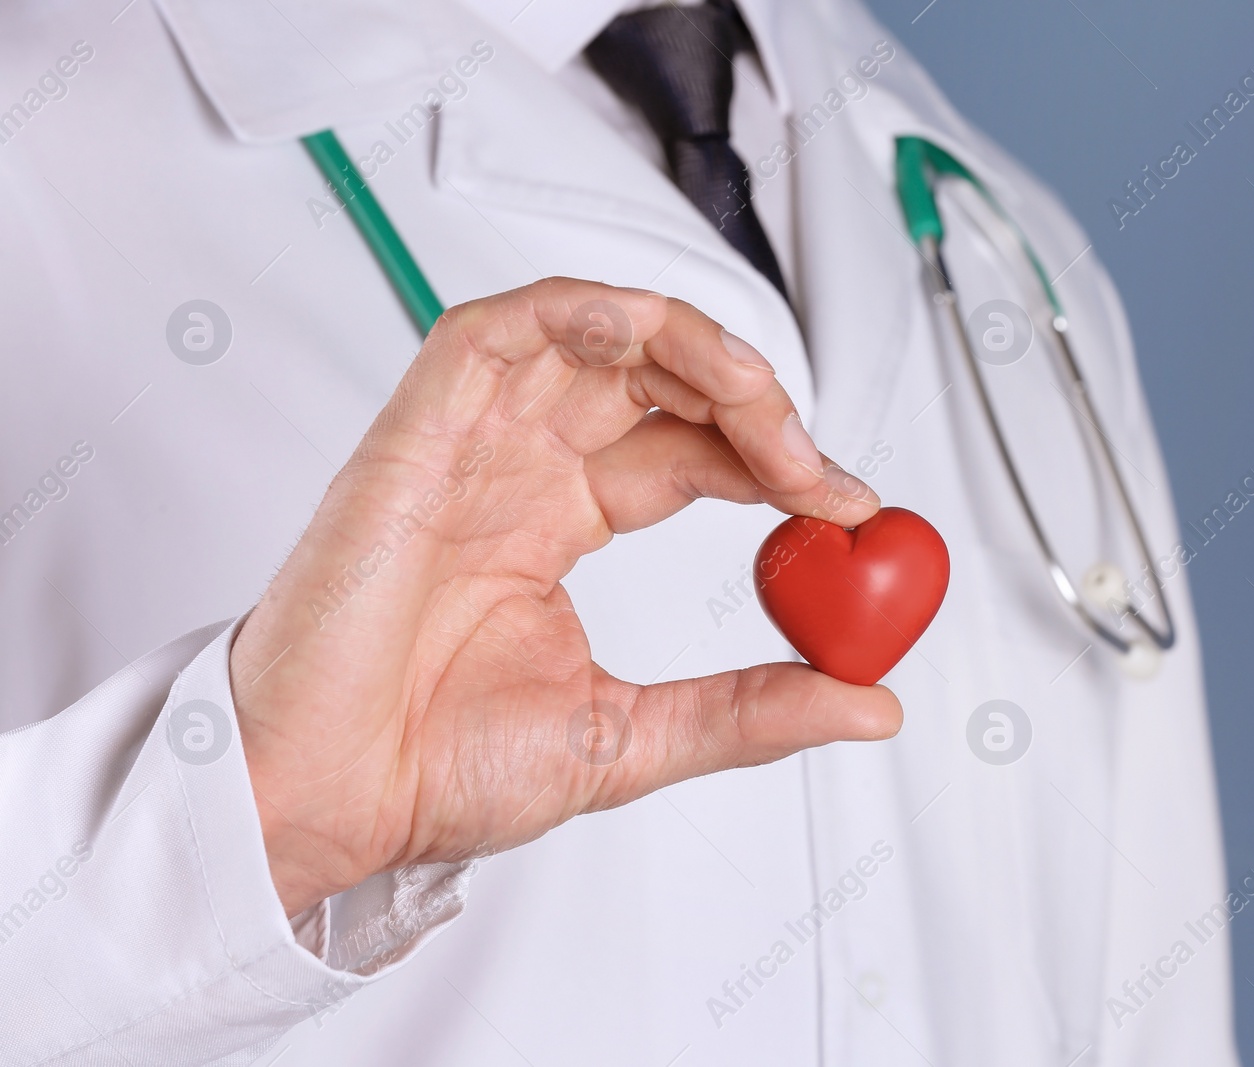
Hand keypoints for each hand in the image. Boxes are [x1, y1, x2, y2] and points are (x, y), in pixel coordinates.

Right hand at [228, 279, 899, 916]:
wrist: (329, 801)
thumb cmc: (431, 769)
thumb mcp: (637, 736)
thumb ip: (752, 710)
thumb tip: (870, 703)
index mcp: (554, 525)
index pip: (688, 452)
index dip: (774, 459)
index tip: (849, 503)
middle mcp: (516, 471)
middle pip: (656, 382)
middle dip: (755, 406)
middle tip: (819, 470)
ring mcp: (469, 445)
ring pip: (592, 335)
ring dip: (694, 348)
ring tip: (765, 406)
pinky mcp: (415, 432)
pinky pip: (493, 330)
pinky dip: (578, 313)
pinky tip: (649, 336)